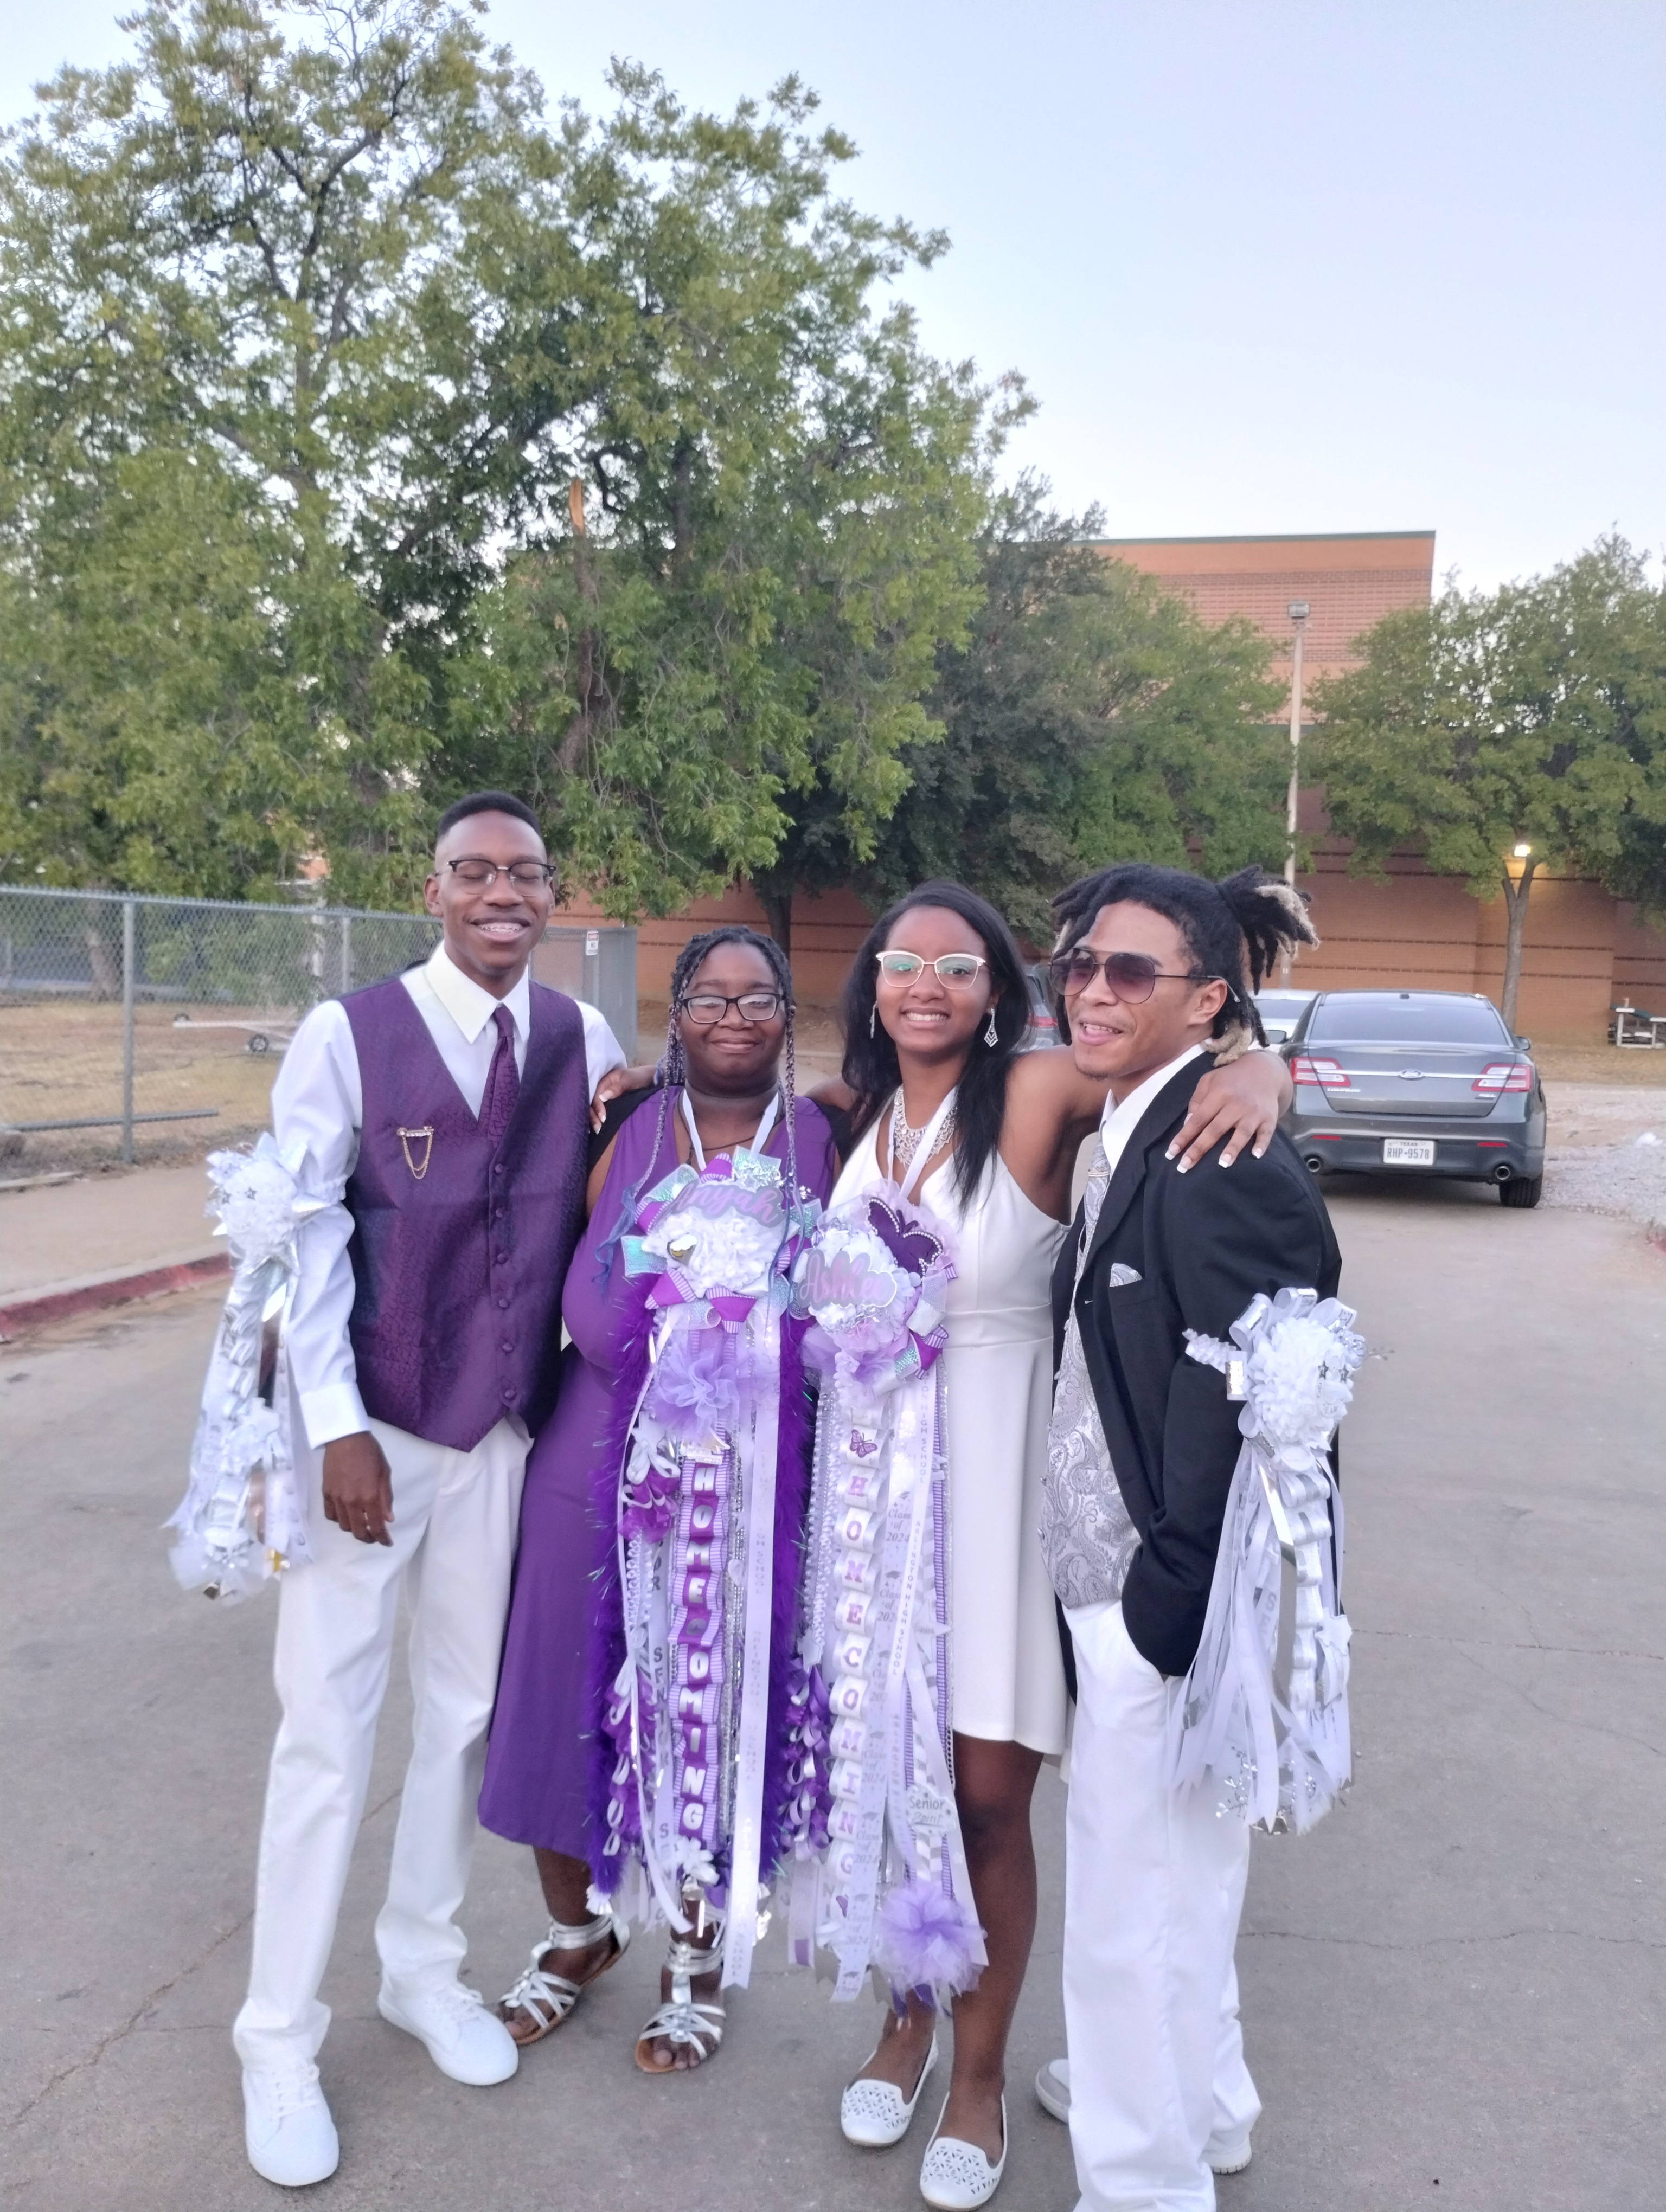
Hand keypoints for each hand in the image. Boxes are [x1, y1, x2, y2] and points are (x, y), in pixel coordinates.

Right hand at [321, 1431, 393, 1544]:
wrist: (345, 1438)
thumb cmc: (370, 1453)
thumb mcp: (385, 1473)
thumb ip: (386, 1498)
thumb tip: (388, 1519)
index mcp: (369, 1497)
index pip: (376, 1526)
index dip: (382, 1538)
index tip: (387, 1542)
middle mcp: (352, 1502)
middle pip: (357, 1531)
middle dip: (368, 1537)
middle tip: (374, 1536)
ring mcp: (336, 1498)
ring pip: (343, 1525)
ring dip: (353, 1529)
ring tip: (360, 1524)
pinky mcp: (326, 1493)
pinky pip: (330, 1514)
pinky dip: (338, 1519)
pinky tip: (345, 1515)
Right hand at [589, 1062, 657, 1131]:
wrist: (647, 1079)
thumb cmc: (638, 1078)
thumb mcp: (629, 1080)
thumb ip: (617, 1088)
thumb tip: (603, 1097)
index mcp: (605, 1081)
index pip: (596, 1095)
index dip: (598, 1107)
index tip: (603, 1118)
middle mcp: (601, 1089)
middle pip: (591, 1103)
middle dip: (593, 1116)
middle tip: (598, 1129)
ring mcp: (603, 1096)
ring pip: (593, 1108)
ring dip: (594, 1119)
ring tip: (597, 1131)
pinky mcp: (607, 1103)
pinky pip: (599, 1111)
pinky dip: (598, 1119)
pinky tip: (598, 1128)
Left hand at [1166, 1050, 1288, 1171]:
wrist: (1264, 1070)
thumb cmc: (1230, 1079)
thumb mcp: (1209, 1081)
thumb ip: (1197, 1100)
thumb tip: (1188, 1123)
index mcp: (1218, 1094)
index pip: (1198, 1119)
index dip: (1184, 1136)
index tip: (1171, 1153)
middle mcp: (1236, 1104)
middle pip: (1215, 1129)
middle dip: (1199, 1148)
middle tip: (1185, 1166)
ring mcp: (1254, 1112)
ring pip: (1242, 1132)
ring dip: (1232, 1148)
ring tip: (1222, 1164)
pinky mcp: (1269, 1118)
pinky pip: (1266, 1133)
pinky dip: (1262, 1144)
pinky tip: (1255, 1155)